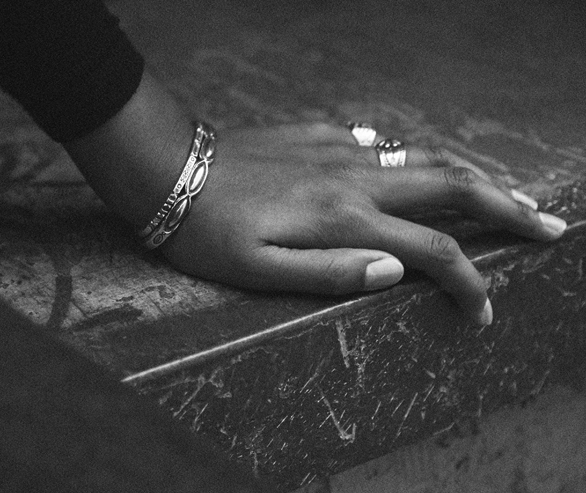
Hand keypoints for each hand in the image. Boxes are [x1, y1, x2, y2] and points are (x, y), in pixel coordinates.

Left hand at [161, 123, 565, 323]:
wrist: (172, 168)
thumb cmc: (209, 231)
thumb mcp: (258, 269)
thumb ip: (329, 272)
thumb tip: (395, 273)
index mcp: (344, 219)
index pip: (432, 252)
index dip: (468, 284)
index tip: (482, 312)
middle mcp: (354, 178)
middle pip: (451, 189)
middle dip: (507, 210)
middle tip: (547, 226)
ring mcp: (340, 150)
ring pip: (425, 159)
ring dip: (473, 179)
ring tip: (506, 197)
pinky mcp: (321, 133)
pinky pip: (382, 144)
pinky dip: (413, 159)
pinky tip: (417, 168)